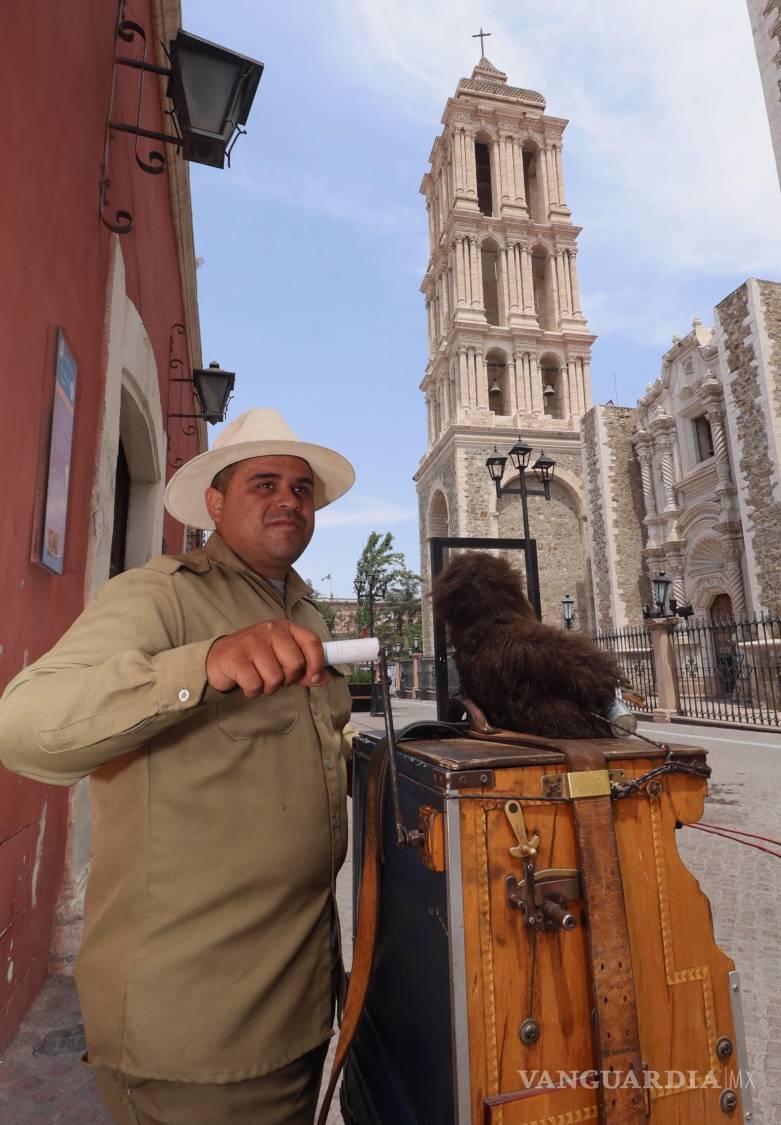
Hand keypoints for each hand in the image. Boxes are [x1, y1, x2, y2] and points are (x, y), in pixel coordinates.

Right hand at [206, 620, 328, 696]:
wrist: (217, 659)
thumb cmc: (254, 659)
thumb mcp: (281, 657)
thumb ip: (303, 667)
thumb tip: (324, 678)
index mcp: (285, 627)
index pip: (312, 642)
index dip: (316, 664)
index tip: (312, 678)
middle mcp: (270, 629)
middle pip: (295, 664)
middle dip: (287, 679)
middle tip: (274, 677)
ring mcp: (252, 641)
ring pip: (276, 677)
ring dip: (268, 687)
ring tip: (258, 679)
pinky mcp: (236, 657)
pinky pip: (256, 685)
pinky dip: (252, 691)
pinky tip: (245, 683)